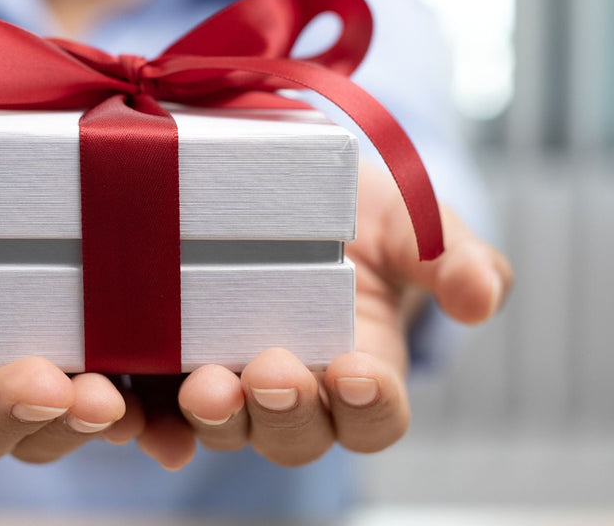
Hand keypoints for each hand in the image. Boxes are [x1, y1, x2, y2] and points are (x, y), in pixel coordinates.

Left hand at [158, 161, 513, 466]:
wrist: (283, 179)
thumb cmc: (357, 208)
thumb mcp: (410, 220)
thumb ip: (455, 256)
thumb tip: (482, 298)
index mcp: (361, 370)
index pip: (375, 416)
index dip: (370, 406)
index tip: (357, 369)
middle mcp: (295, 389)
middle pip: (295, 434)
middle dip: (284, 412)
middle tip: (272, 372)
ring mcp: (229, 377)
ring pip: (225, 425)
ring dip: (215, 417)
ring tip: (205, 386)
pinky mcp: (169, 358)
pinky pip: (155, 403)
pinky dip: (146, 415)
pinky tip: (131, 406)